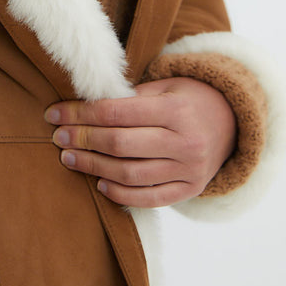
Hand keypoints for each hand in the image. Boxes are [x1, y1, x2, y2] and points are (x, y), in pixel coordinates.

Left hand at [44, 76, 236, 207]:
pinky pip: (149, 198)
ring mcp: (189, 170)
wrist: (231, 123)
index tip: (55, 115)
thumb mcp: (164, 87)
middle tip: (57, 138)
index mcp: (175, 110)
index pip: (117, 113)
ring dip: (94, 167)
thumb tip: (81, 106)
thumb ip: (129, 97)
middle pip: (120, 144)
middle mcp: (184, 142)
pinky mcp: (190, 190)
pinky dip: (121, 194)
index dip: (81, 114)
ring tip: (69, 159)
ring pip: (131, 174)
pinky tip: (99, 183)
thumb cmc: (186, 99)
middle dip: (82, 140)